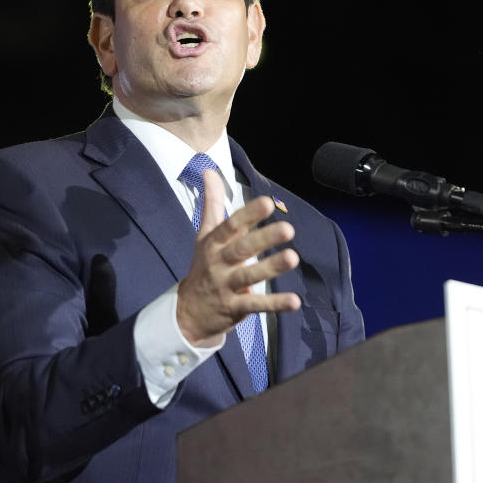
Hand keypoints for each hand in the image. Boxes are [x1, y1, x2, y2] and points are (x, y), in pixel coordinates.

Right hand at [176, 169, 301, 345]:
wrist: (187, 312)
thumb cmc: (203, 266)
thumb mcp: (205, 235)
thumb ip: (212, 203)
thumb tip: (209, 169)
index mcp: (214, 243)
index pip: (230, 226)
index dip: (248, 214)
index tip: (267, 203)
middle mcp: (219, 263)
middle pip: (241, 249)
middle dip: (263, 239)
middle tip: (288, 229)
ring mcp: (226, 286)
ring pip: (249, 276)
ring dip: (271, 267)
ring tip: (293, 257)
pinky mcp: (235, 308)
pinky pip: (256, 305)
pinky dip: (275, 303)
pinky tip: (295, 301)